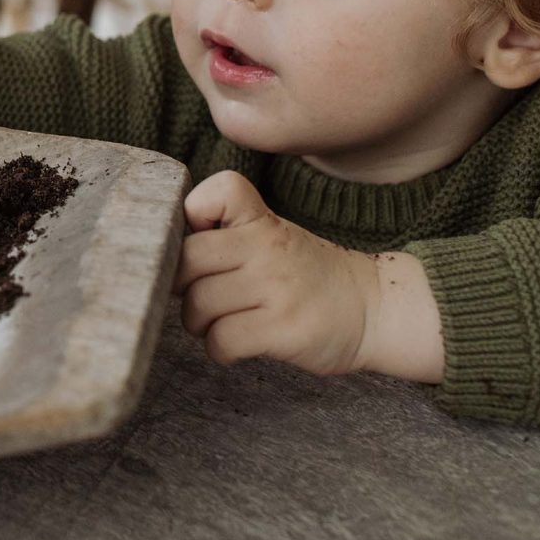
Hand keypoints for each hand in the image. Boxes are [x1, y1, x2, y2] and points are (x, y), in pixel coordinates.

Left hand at [173, 171, 381, 375]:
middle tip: (197, 295)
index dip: (194, 211)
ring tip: (219, 323)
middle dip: (181, 285)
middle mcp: (268, 249)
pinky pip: (221, 340)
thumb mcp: (273, 237)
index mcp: (263, 222)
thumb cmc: (306, 274)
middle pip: (188, 259)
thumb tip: (166, 252)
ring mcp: (276, 288)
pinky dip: (219, 349)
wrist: (373, 309)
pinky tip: (235, 344)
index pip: (219, 191)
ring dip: (198, 323)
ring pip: (199, 304)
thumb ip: (227, 234)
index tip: (201, 236)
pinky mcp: (283, 329)